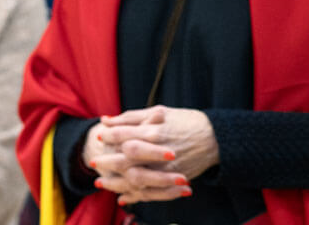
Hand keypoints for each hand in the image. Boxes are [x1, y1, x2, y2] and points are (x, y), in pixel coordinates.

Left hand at [85, 105, 219, 204]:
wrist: (215, 137)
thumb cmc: (186, 121)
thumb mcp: (162, 111)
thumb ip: (132, 117)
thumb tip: (106, 120)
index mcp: (155, 130)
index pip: (124, 134)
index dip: (109, 136)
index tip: (100, 136)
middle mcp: (159, 150)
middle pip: (126, 158)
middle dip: (107, 161)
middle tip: (94, 163)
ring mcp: (166, 168)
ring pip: (135, 179)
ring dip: (115, 182)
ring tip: (101, 183)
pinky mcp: (173, 180)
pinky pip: (150, 192)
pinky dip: (134, 196)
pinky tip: (122, 197)